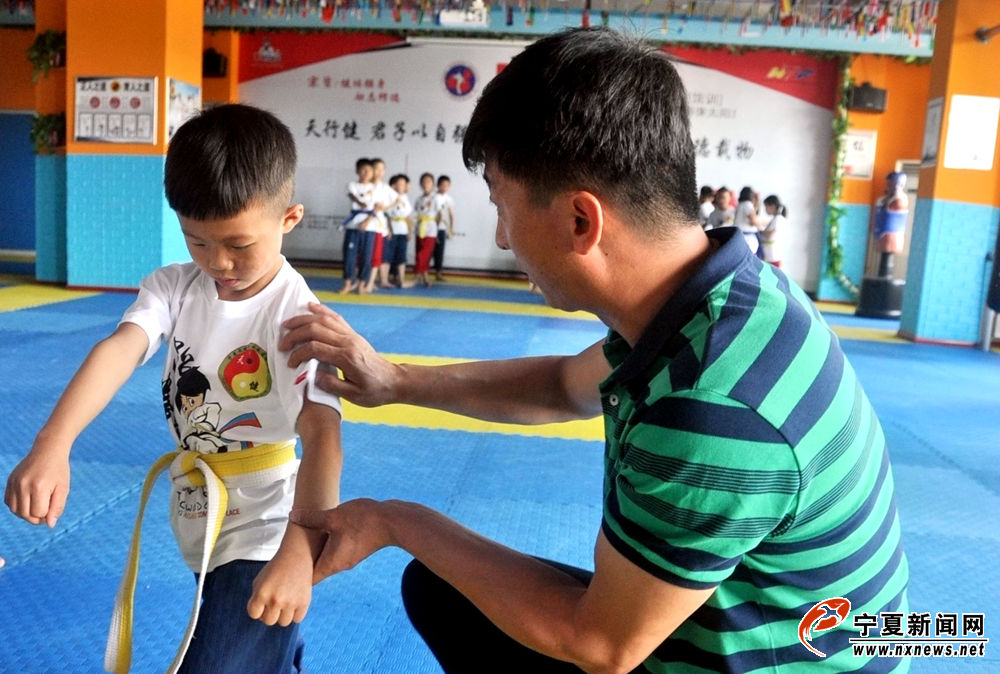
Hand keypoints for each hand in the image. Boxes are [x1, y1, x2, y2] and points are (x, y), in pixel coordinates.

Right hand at [4, 439, 70, 527]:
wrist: (48, 450)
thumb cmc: (58, 471)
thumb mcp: (63, 488)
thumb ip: (57, 507)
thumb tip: (49, 525)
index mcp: (39, 486)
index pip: (39, 513)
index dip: (47, 514)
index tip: (53, 505)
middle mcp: (23, 484)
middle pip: (25, 514)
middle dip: (36, 517)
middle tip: (45, 510)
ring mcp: (14, 482)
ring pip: (15, 510)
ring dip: (25, 513)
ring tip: (37, 506)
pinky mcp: (10, 481)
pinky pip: (9, 502)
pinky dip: (17, 506)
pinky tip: (28, 501)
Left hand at [247, 548, 312, 625]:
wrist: (296, 556)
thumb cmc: (276, 569)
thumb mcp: (259, 581)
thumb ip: (256, 599)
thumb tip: (260, 617)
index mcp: (262, 593)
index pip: (254, 615)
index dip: (258, 609)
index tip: (262, 602)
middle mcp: (276, 600)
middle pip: (269, 621)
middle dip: (270, 612)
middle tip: (275, 601)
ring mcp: (291, 602)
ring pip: (283, 622)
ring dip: (283, 614)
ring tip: (285, 602)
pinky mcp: (304, 603)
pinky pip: (297, 619)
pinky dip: (295, 613)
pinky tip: (294, 602)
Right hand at [280, 303, 401, 406]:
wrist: (394, 381)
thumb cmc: (375, 391)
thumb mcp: (354, 396)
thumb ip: (332, 386)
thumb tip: (312, 376)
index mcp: (347, 358)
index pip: (315, 348)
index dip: (298, 354)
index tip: (289, 363)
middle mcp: (348, 342)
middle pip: (316, 329)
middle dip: (295, 334)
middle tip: (281, 343)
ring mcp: (351, 335)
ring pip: (324, 319)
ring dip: (303, 319)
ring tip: (287, 324)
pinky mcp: (353, 334)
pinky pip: (335, 318)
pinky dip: (321, 310)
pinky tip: (310, 307)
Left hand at [289, 499, 392, 584]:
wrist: (392, 521)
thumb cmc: (363, 521)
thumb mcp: (333, 517)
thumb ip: (312, 518)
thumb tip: (293, 516)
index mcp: (331, 562)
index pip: (309, 578)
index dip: (296, 576)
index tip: (285, 569)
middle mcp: (340, 564)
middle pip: (317, 570)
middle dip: (304, 564)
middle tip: (290, 554)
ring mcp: (350, 558)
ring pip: (328, 560)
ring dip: (317, 553)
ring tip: (305, 542)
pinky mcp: (357, 549)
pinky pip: (337, 552)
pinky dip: (328, 546)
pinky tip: (325, 533)